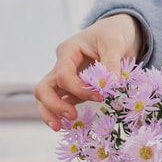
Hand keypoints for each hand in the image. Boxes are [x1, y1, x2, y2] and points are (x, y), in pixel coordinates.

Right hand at [34, 13, 142, 130]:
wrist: (117, 33)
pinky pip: (62, 102)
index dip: (79, 89)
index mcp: (67, 51)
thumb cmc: (113, 33)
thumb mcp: (115, 43)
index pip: (63, 75)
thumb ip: (111, 63)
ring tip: (61, 128)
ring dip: (51, 113)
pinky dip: (62, 114)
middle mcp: (61, 65)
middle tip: (71, 117)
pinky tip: (70, 125)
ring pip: (46, 98)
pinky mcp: (74, 89)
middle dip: (53, 105)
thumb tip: (111, 84)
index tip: (100, 96)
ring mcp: (65, 78)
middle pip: (44, 87)